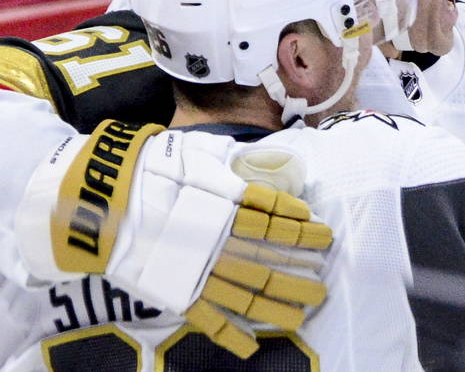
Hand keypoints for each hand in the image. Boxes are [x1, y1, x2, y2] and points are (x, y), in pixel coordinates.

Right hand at [16, 121, 332, 357]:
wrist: (100, 197)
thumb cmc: (153, 169)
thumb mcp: (200, 155)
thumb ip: (234, 167)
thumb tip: (260, 171)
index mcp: (227, 205)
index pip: (277, 220)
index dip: (304, 230)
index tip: (325, 234)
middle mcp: (219, 242)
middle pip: (270, 264)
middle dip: (301, 275)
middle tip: (323, 283)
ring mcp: (198, 270)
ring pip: (247, 296)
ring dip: (279, 307)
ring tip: (304, 313)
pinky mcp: (175, 292)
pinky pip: (208, 320)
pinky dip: (231, 337)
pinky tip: (254, 348)